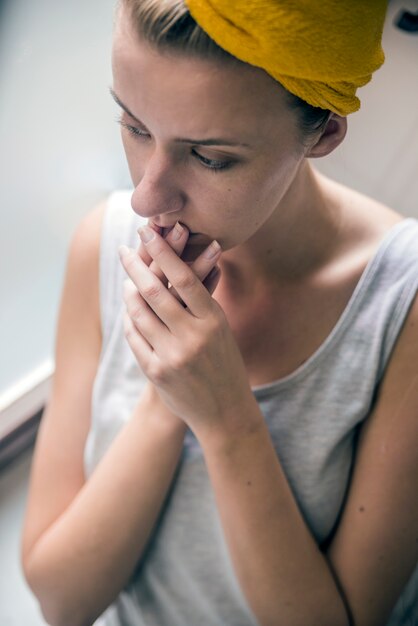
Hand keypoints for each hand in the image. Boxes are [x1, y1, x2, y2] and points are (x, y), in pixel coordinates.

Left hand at [127, 221, 220, 427]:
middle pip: (155, 292)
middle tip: (124, 250)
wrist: (224, 410)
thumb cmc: (225, 363)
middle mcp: (192, 337)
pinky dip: (130, 320)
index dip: (163, 252)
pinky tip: (129, 310)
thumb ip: (203, 299)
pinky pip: (134, 338)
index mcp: (213, 321)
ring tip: (127, 281)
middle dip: (135, 266)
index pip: (184, 278)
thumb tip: (196, 258)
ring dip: (129, 293)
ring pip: (139, 314)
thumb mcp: (221, 329)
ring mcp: (172, 356)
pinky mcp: (156, 373)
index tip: (148, 232)